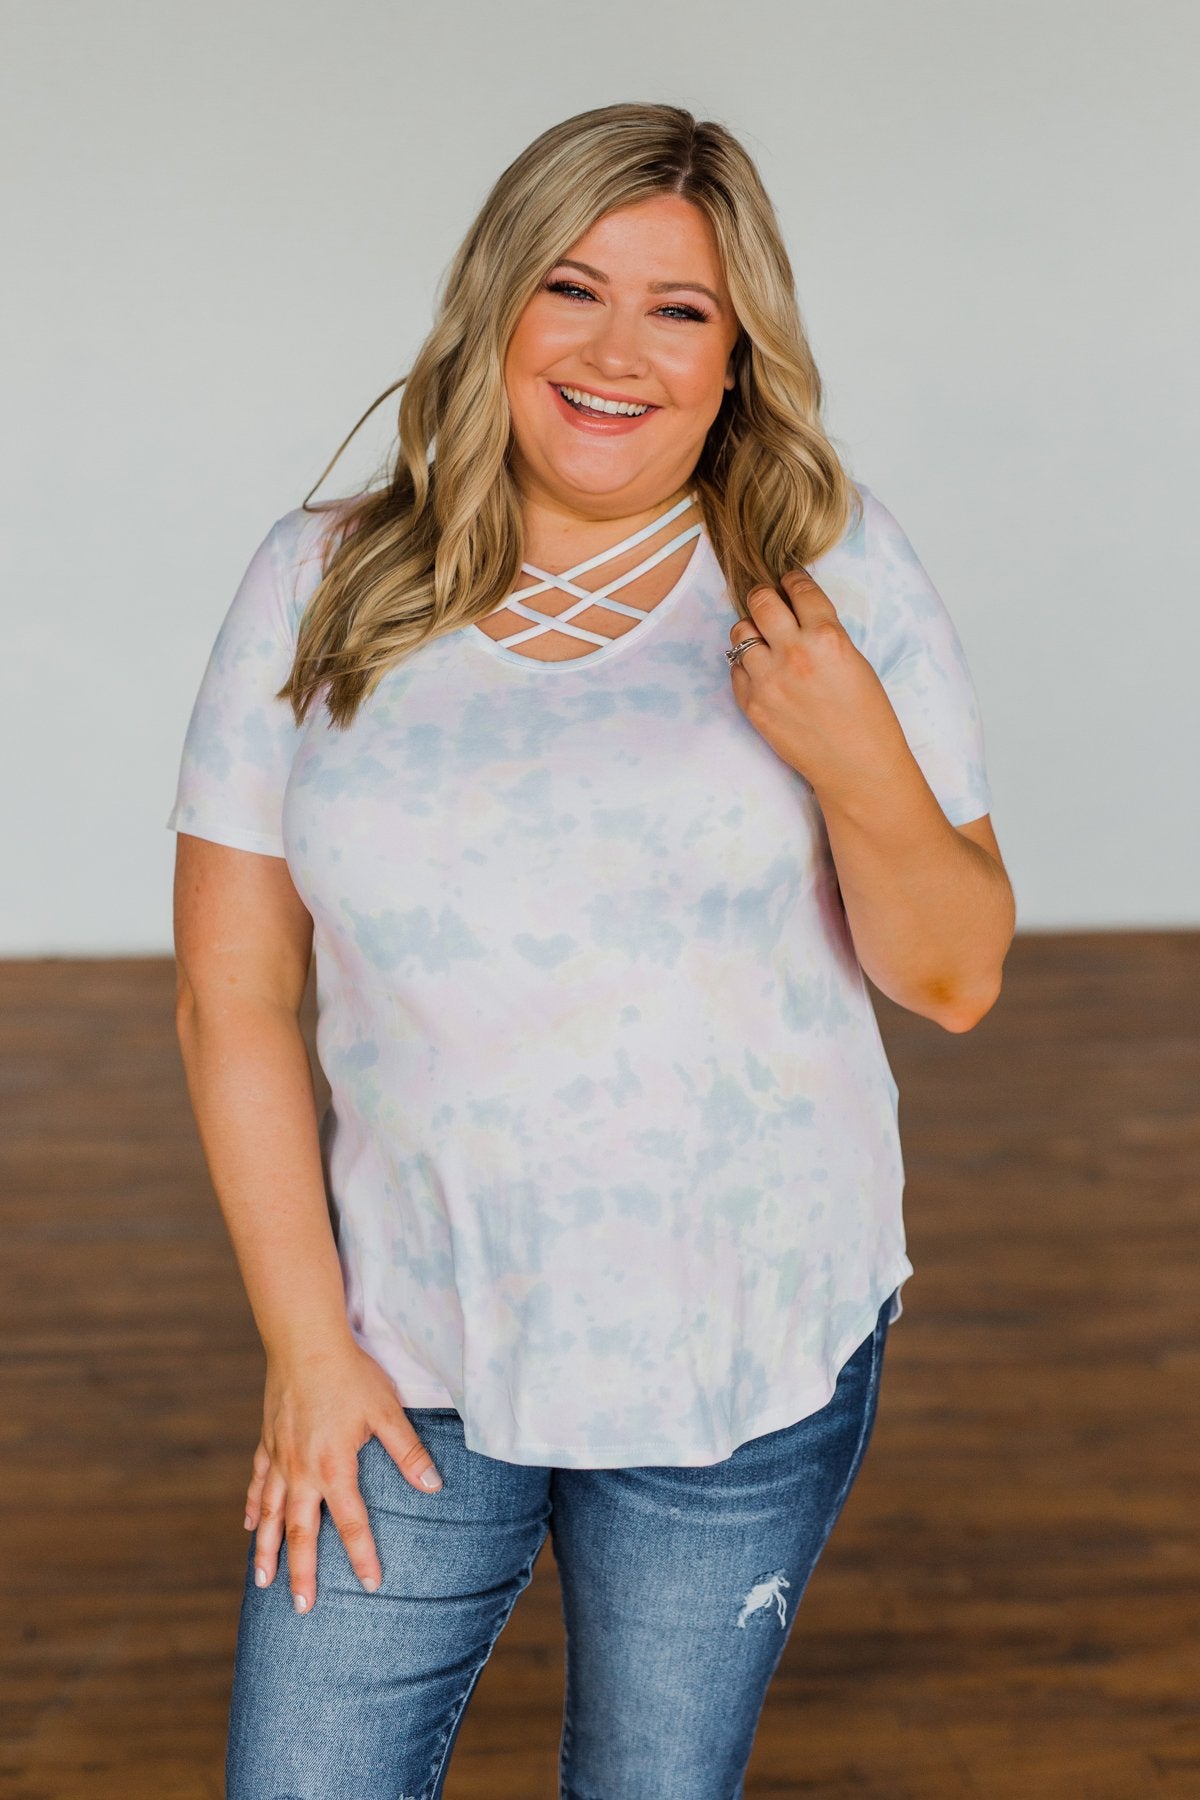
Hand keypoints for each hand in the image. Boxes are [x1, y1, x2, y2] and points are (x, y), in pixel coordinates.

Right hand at [243, 1333, 442, 1613]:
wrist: (304, 1342)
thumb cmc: (351, 1375)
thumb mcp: (386, 1411)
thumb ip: (408, 1452)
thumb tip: (434, 1487)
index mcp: (334, 1467)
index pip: (352, 1522)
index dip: (363, 1555)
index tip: (371, 1585)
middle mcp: (302, 1471)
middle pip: (301, 1532)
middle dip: (301, 1573)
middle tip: (302, 1608)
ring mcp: (280, 1458)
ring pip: (271, 1515)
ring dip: (267, 1550)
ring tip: (263, 1583)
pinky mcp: (268, 1442)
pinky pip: (258, 1483)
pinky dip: (254, 1506)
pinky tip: (250, 1524)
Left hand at [727, 571, 909, 807]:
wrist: (856, 765)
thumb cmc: (866, 716)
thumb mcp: (854, 660)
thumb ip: (823, 632)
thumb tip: (795, 611)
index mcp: (827, 637)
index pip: (798, 588)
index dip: (792, 580)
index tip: (789, 581)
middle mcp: (794, 653)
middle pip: (760, 600)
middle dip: (764, 597)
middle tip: (769, 603)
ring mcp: (768, 679)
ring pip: (739, 631)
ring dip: (751, 631)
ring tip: (765, 641)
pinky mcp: (752, 704)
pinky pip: (735, 669)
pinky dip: (746, 665)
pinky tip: (763, 673)